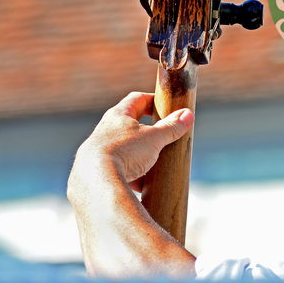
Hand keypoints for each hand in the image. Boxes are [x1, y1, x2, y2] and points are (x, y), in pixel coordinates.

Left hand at [75, 92, 194, 191]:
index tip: (166, 106)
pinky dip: (132, 175)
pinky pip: (118, 170)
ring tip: (156, 164)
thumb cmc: (124, 152)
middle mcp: (105, 130)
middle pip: (130, 125)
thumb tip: (188, 115)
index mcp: (118, 115)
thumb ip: (171, 127)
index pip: (137, 99)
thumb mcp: (154, 138)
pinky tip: (144, 185)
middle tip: (164, 136)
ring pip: (124, 150)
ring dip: (140, 155)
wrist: (96, 182)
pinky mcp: (96, 171)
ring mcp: (98, 151)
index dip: (153, 100)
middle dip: (148, 131)